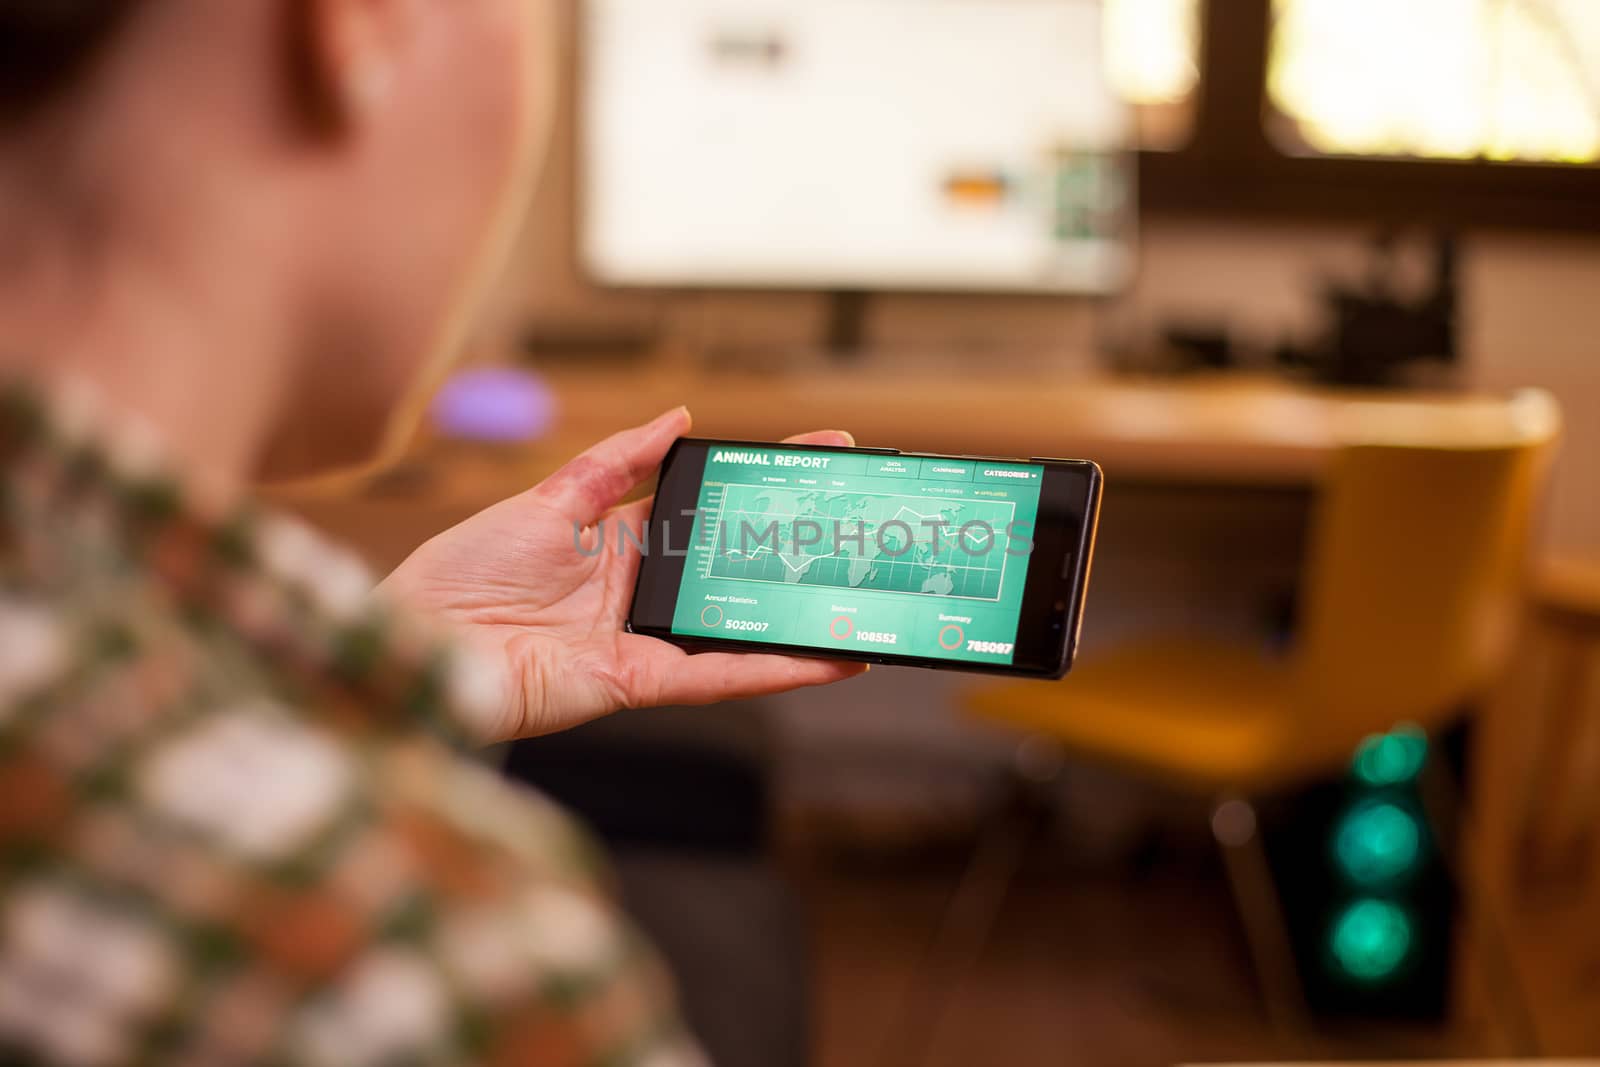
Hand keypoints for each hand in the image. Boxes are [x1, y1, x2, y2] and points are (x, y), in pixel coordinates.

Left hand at [381, 408, 867, 741]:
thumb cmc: (462, 572)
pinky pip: (718, 675)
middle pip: (735, 568)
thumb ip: (616, 462)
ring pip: (742, 628)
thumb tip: (679, 417)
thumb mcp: (546, 499)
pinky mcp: (638, 682)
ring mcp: (645, 639)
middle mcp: (642, 592)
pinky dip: (774, 669)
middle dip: (800, 548)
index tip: (820, 459)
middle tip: (865, 524)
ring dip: (803, 621)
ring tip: (867, 604)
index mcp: (619, 541)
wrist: (416, 641)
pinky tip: (827, 659)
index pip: (709, 507)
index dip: (761, 485)